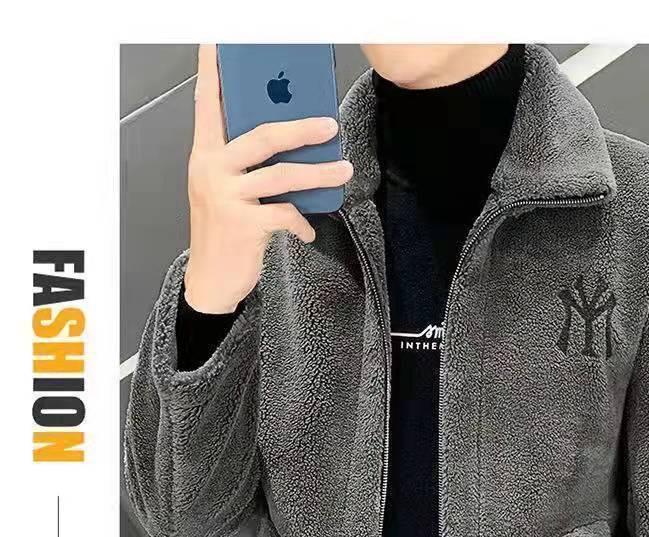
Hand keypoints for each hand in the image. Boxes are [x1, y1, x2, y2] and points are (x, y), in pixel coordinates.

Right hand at [184, 44, 353, 313]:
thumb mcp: (223, 190)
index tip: (218, 43)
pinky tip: (307, 229)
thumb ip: (243, 164)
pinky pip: (285, 213)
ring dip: (319, 174)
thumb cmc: (221, 233)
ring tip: (343, 171)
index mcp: (205, 155)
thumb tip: (287, 140)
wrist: (209, 282)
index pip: (207, 104)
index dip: (213, 72)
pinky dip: (302, 221)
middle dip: (301, 128)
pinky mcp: (243, 225)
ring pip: (283, 175)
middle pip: (262, 136)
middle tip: (330, 125)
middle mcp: (211, 170)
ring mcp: (226, 197)